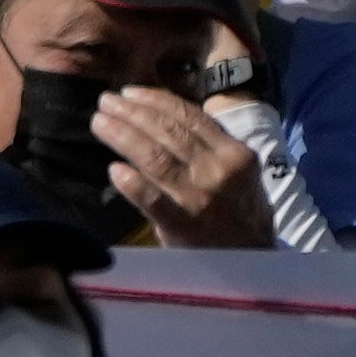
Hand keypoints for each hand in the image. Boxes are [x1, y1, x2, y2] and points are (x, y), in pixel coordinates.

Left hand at [85, 81, 268, 244]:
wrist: (255, 263)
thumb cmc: (242, 213)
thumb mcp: (239, 173)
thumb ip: (209, 146)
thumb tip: (162, 116)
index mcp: (235, 153)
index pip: (189, 116)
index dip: (155, 100)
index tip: (130, 92)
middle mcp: (218, 170)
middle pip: (166, 131)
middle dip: (131, 112)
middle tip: (106, 101)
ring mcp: (199, 198)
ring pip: (153, 156)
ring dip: (121, 135)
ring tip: (99, 122)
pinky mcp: (182, 225)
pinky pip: (150, 198)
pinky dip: (130, 182)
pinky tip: (114, 170)